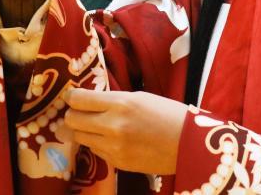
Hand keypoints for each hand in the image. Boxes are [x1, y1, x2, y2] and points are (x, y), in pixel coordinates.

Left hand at [63, 89, 187, 174]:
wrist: (189, 144)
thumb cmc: (167, 114)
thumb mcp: (139, 97)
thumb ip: (112, 100)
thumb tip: (88, 102)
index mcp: (121, 103)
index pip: (79, 100)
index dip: (71, 97)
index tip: (71, 97)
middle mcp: (113, 126)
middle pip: (72, 120)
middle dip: (72, 114)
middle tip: (78, 112)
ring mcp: (114, 147)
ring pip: (80, 137)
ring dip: (83, 130)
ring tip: (93, 125)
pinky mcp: (118, 163)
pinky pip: (95, 150)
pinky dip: (97, 143)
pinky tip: (109, 138)